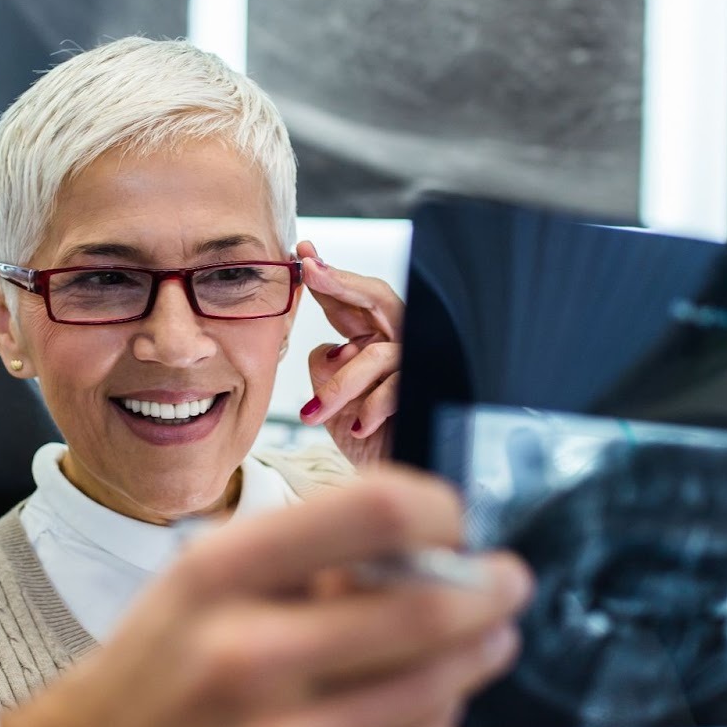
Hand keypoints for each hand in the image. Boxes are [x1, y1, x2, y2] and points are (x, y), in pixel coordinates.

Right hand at [0, 467, 529, 726]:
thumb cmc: (146, 683)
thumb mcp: (195, 588)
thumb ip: (302, 561)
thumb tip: (426, 541)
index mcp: (218, 577)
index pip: (375, 512)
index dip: (441, 510)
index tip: (457, 521)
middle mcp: (244, 658)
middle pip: (427, 607)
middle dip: (488, 590)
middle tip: (509, 583)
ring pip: (431, 692)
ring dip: (474, 659)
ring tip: (488, 642)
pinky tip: (436, 712)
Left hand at [296, 242, 404, 467]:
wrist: (392, 473)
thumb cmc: (364, 434)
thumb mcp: (329, 397)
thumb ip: (325, 365)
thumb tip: (330, 350)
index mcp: (373, 338)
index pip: (349, 300)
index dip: (326, 276)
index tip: (302, 253)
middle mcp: (398, 343)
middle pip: (377, 299)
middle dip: (341, 281)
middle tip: (310, 269)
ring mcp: (415, 364)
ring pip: (375, 355)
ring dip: (341, 386)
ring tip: (314, 414)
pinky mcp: (424, 390)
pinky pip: (394, 389)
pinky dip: (370, 409)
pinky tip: (355, 426)